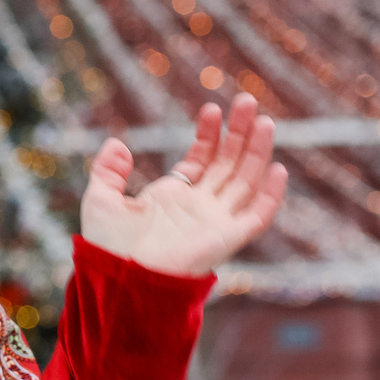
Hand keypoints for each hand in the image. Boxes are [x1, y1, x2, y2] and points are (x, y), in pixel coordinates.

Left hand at [81, 94, 286, 277]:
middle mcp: (198, 208)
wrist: (120, 278)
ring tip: (264, 121)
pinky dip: (270, 196)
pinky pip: (256, 216)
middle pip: (228, 164)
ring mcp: (215, 222)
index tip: (211, 109)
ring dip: (257, 152)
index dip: (209, 135)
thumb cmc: (108, 247)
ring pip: (245, 181)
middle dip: (239, 133)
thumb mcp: (101, 199)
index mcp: (173, 199)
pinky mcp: (227, 239)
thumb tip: (117, 143)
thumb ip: (108, 171)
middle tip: (248, 101)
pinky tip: (278, 169)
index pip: (202, 160)